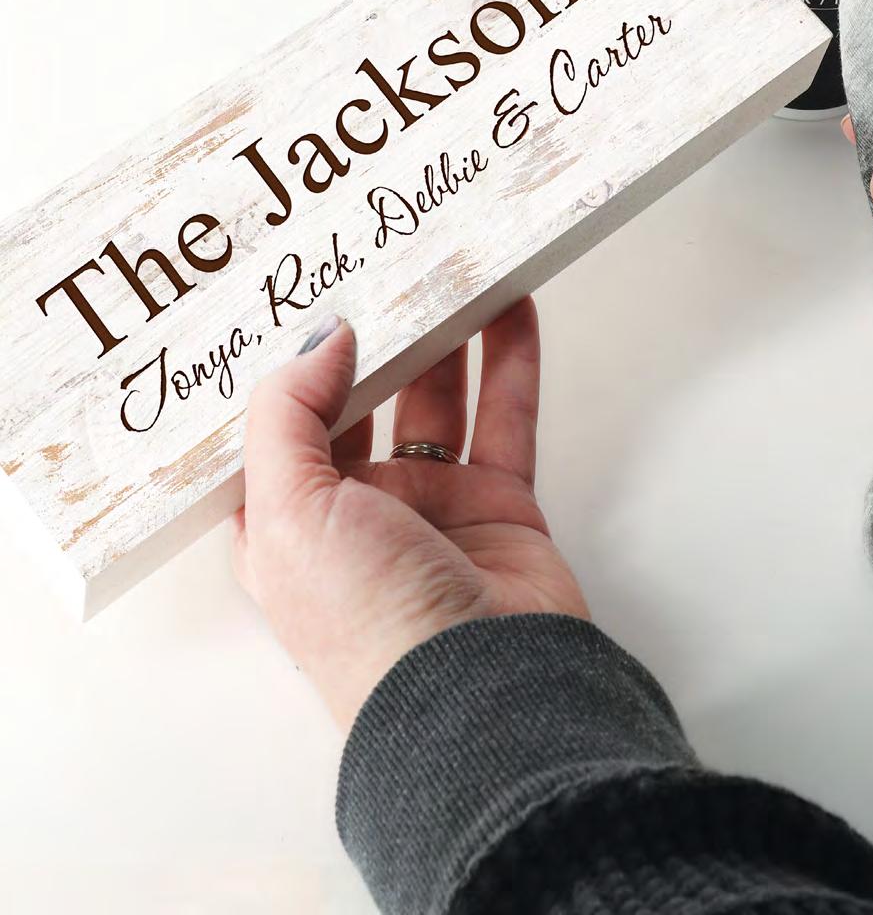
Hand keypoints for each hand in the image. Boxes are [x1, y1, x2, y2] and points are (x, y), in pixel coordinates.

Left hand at [231, 297, 587, 730]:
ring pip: (436, 398)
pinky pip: (504, 416)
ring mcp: (431, 506)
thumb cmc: (367, 622)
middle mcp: (355, 511)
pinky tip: (513, 306)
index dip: (284, 363)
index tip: (296, 292)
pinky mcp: (498, 504)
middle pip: (361, 400)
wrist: (480, 692)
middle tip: (381, 264)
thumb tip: (323, 337)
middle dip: (370, 338)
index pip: (276, 425)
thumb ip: (289, 411)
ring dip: (443, 337)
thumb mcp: (288, 512)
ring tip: (449, 267)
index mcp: (287, 522)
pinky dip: (510, 361)